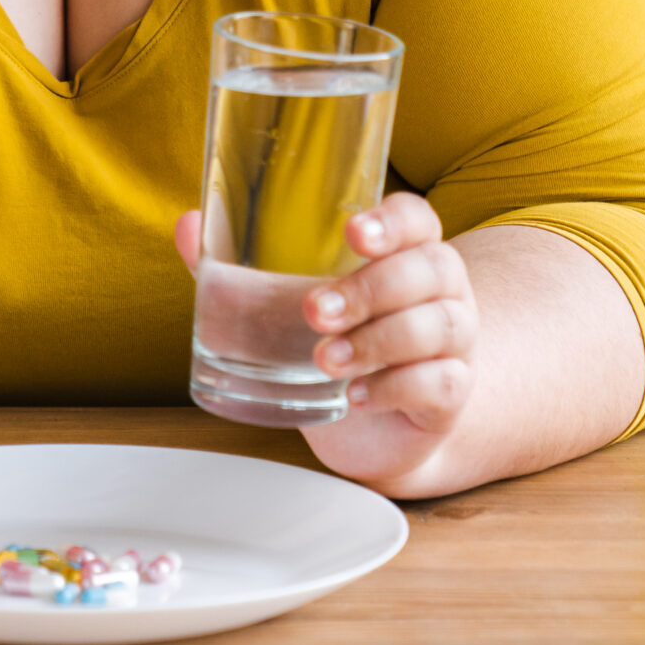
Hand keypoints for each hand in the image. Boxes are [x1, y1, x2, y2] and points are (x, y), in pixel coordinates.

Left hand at [174, 193, 476, 494]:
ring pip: (439, 325)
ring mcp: (455, 341)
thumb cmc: (338, 341)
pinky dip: (395, 388)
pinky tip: (354, 396)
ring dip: (377, 341)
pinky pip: (441, 383)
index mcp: (405, 252)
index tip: (351, 233)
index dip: (392, 221)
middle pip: (430, 269)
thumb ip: (239, 266)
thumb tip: (189, 225)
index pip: (416, 219)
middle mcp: (441, 289)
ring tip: (324, 358)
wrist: (379, 425)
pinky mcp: (451, 394)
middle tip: (312, 310)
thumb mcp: (286, 304)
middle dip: (369, 288)